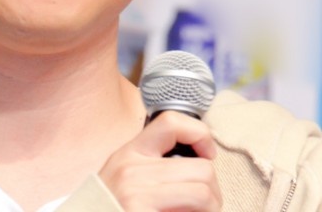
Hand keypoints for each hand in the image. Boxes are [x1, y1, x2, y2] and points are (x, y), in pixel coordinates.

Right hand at [98, 111, 221, 210]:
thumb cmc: (111, 204)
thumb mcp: (125, 175)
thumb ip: (152, 164)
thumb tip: (199, 161)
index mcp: (131, 152)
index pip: (171, 122)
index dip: (199, 133)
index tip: (207, 153)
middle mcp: (132, 169)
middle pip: (201, 168)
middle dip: (214, 190)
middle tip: (207, 204)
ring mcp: (137, 194)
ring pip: (203, 193)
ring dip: (211, 208)